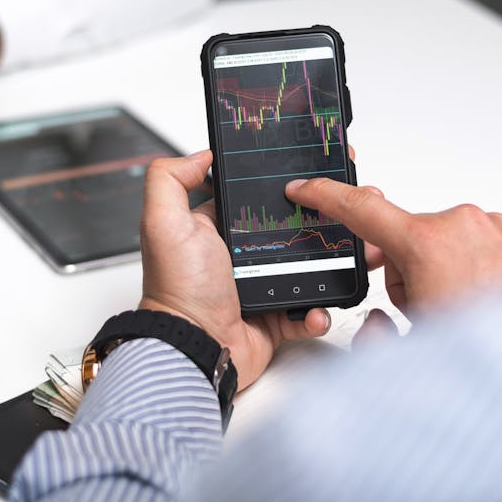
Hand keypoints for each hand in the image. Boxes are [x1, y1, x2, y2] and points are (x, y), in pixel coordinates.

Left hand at [138, 152, 330, 390]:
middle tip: (333, 218)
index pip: (250, 198)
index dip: (272, 186)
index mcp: (213, 230)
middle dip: (310, 224)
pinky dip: (316, 310)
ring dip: (323, 266)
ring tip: (337, 259)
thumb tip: (201, 154)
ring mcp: (259, 288)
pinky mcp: (274, 318)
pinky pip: (306, 310)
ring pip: (304, 269)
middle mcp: (237, 258)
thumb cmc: (179, 289)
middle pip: (285, 230)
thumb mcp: (163, 223)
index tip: (302, 175)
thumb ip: (171, 180)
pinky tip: (315, 306)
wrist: (196, 347)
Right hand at [286, 178, 501, 317]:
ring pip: (442, 246)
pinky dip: (473, 276)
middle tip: (427, 317)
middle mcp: (465, 225)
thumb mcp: (414, 353)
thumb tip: (376, 324)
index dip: (325, 198)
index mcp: (430, 244)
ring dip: (441, 278)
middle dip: (405, 277)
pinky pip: (477, 249)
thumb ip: (374, 335)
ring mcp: (497, 229)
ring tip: (468, 320)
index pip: (361, 210)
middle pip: (405, 241)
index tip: (305, 189)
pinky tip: (488, 311)